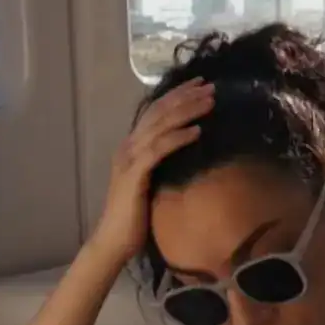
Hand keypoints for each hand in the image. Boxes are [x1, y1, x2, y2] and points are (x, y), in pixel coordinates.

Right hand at [88, 78, 213, 261]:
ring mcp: (129, 158)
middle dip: (186, 96)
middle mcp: (129, 146)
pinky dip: (178, 138)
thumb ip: (162, 161)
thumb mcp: (153, 179)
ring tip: (209, 102)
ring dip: (187, 111)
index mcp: (133, 145)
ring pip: (160, 126)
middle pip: (159, 112)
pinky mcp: (134, 174)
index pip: (156, 111)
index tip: (200, 84)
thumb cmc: (136, 214)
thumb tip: (188, 147)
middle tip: (210, 86)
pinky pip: (159, 150)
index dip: (178, 95)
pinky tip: (196, 131)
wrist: (114, 239)